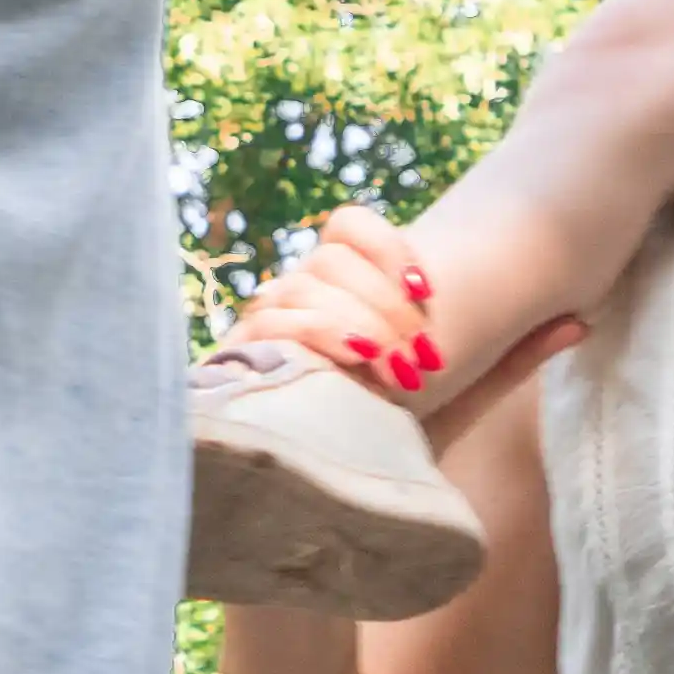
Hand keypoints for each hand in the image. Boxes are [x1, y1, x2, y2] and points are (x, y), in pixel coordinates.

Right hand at [229, 206, 445, 398]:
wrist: (335, 448)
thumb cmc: (377, 401)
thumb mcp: (404, 360)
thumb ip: (412, 336)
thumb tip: (429, 347)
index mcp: (336, 273)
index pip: (348, 225)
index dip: (388, 248)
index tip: (425, 291)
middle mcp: (300, 286)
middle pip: (331, 260)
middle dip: (385, 306)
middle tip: (421, 356)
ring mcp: (268, 313)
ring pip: (302, 289)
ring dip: (359, 326)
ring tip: (399, 371)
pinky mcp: (243, 347)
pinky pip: (271, 322)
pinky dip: (318, 332)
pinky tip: (354, 354)